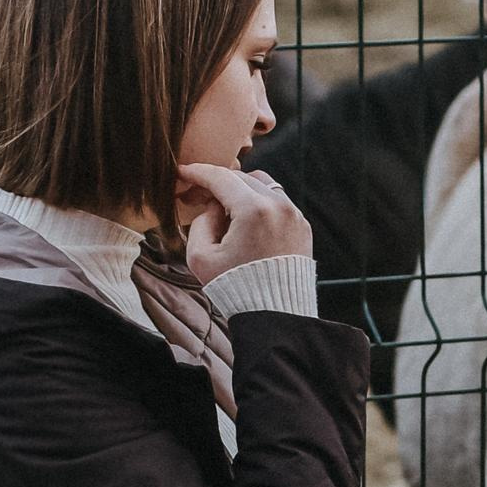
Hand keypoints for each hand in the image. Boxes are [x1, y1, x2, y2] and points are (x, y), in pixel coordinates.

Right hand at [179, 159, 312, 276]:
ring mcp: (294, 215)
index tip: (183, 172)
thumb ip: (200, 222)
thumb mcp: (200, 257)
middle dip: (218, 183)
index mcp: (254, 210)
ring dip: (240, 190)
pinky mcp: (302, 226)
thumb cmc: (236, 288)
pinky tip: (244, 220)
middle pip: (242, 178)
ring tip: (222, 209)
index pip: (221, 178)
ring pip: (263, 185)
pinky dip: (259, 203)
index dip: (198, 172)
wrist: (275, 314)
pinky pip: (278, 202)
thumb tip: (212, 207)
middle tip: (197, 196)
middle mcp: (278, 206)